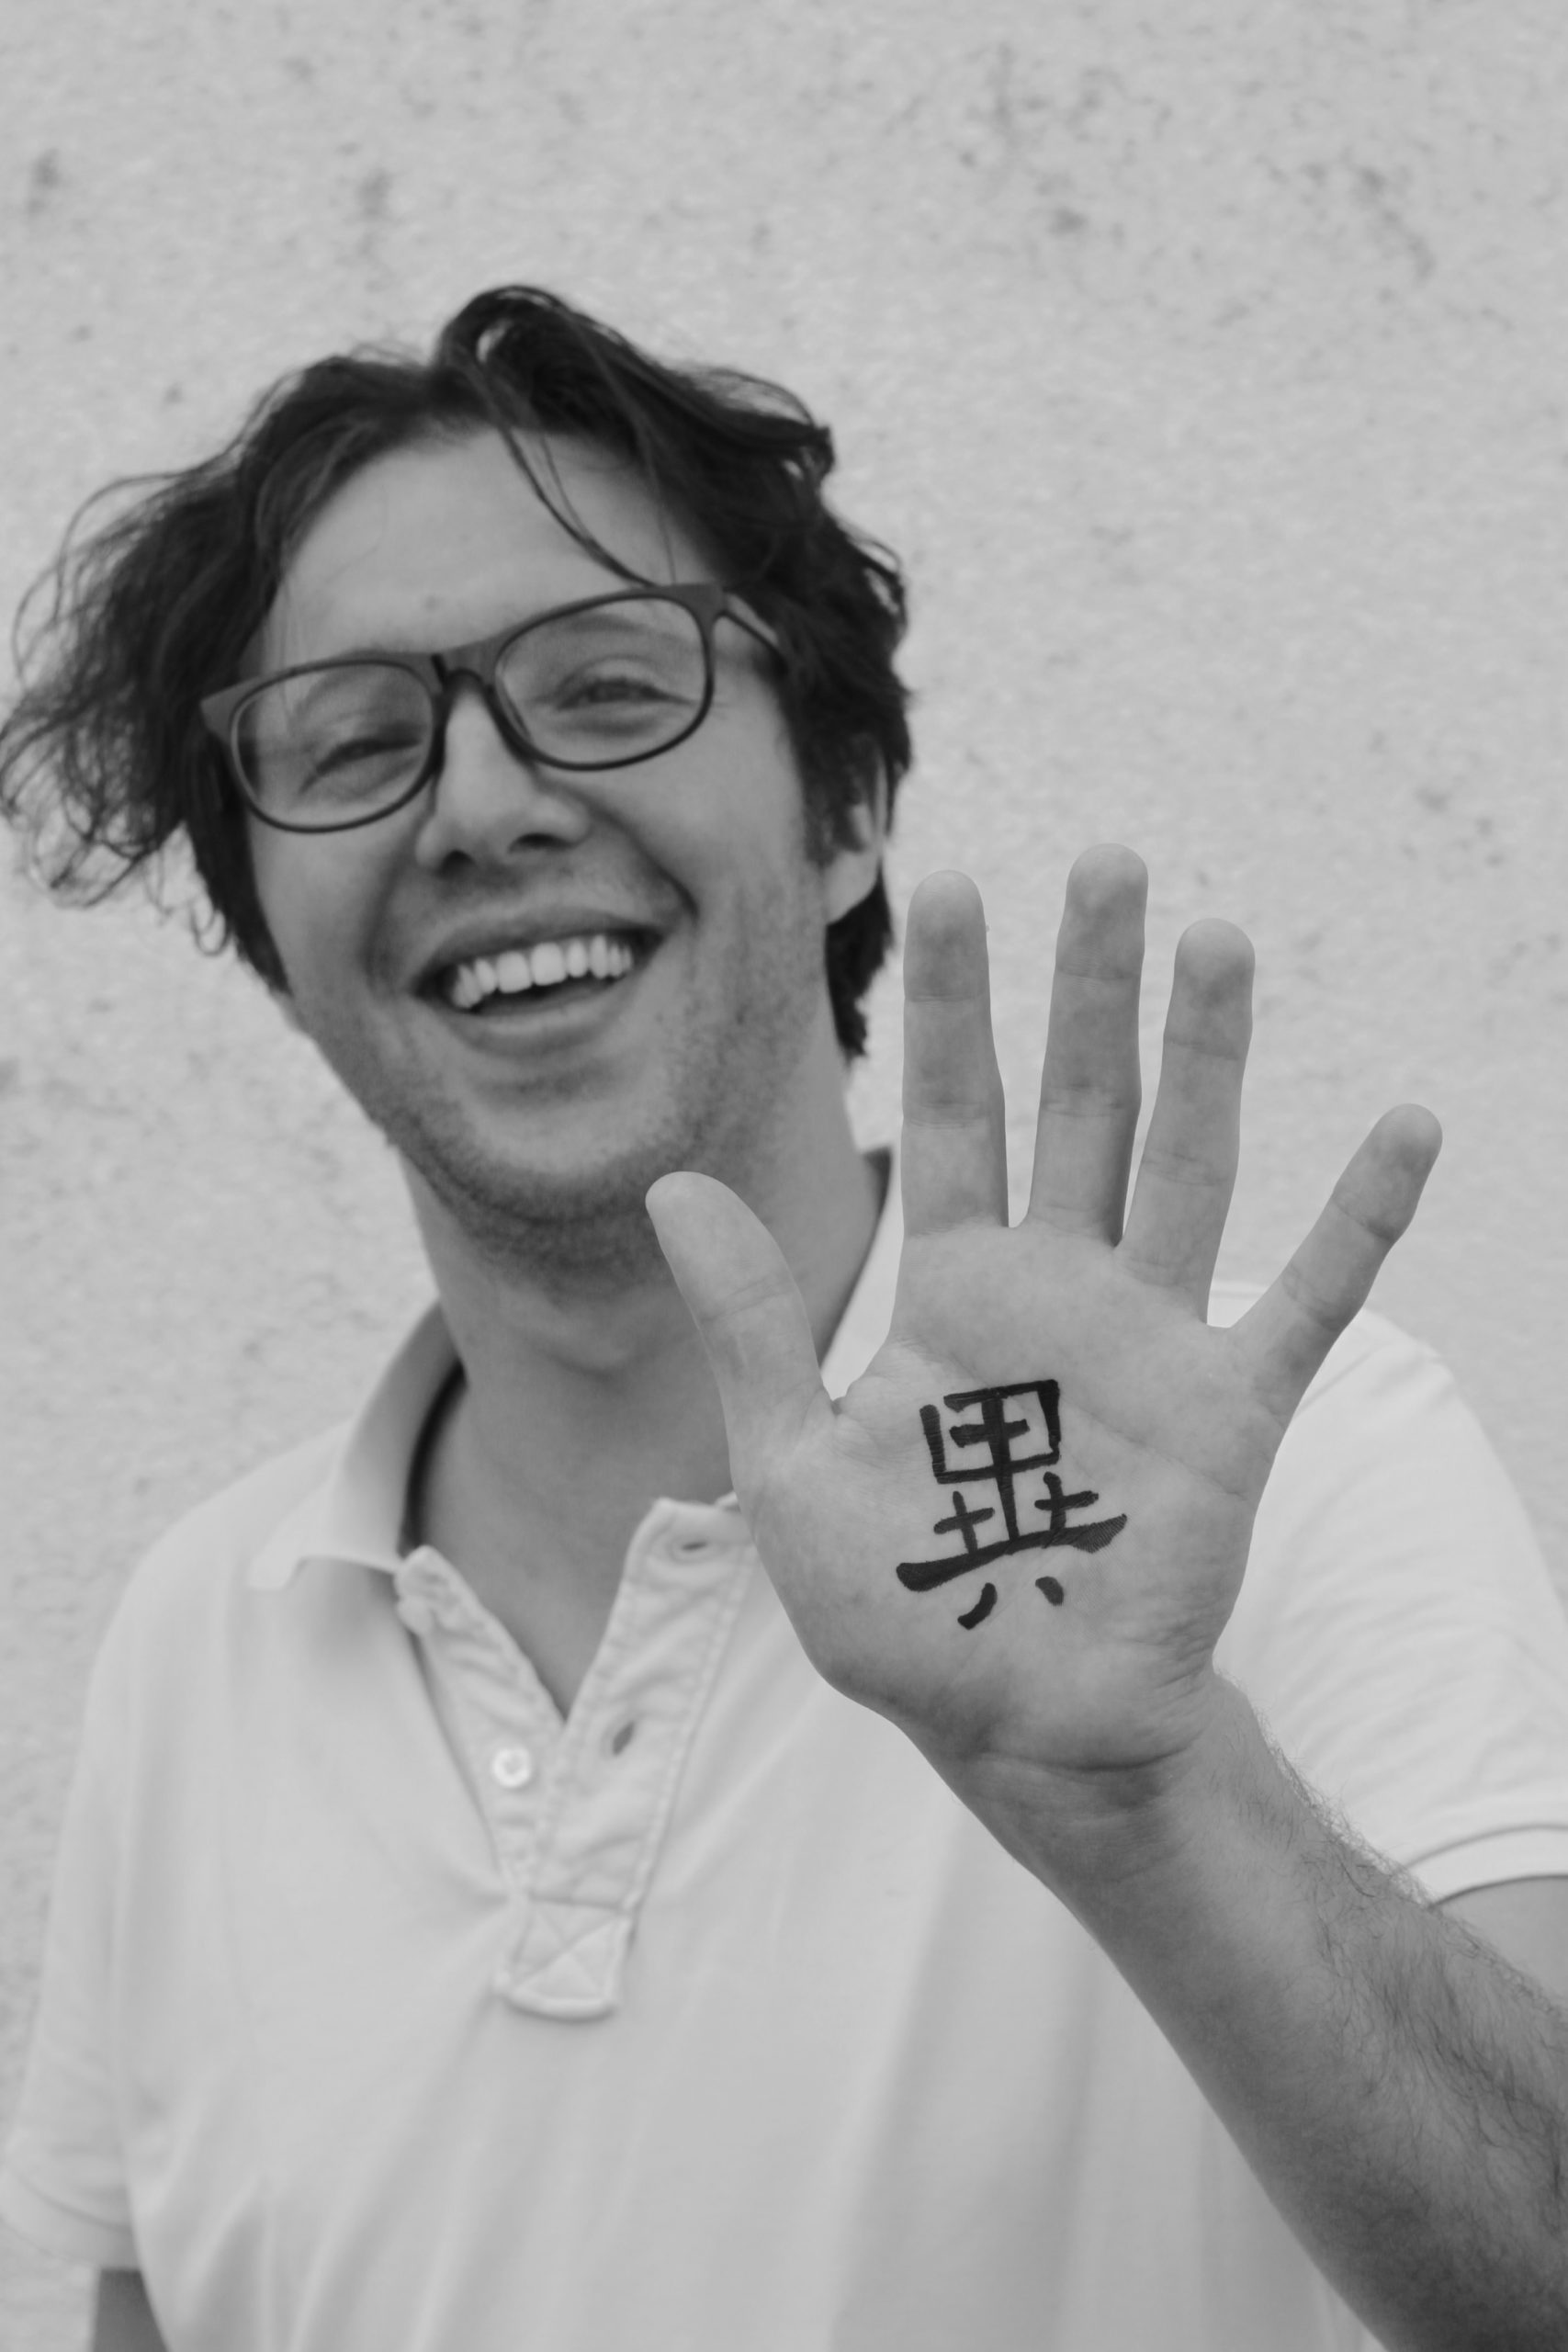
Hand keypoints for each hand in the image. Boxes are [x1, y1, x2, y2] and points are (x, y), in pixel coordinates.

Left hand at [647, 847, 1439, 1841]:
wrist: (1021, 1725)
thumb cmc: (902, 1611)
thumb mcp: (792, 1470)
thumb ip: (754, 1326)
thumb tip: (675, 1187)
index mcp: (953, 1294)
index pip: (949, 1115)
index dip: (948, 1006)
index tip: (946, 886)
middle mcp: (1059, 1291)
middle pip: (1078, 1105)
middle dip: (1088, 987)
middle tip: (1106, 862)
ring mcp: (1153, 1341)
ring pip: (1186, 1165)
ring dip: (1207, 1057)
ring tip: (1216, 940)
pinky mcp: (1233, 1411)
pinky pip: (1307, 1298)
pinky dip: (1358, 1220)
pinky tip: (1405, 1127)